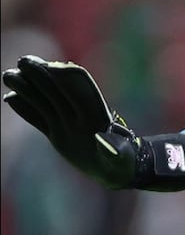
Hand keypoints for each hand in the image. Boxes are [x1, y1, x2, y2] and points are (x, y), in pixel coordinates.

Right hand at [3, 55, 139, 188]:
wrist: (115, 171)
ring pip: (46, 101)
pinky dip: (26, 110)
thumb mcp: (121, 158)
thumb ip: (113, 149)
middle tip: (23, 62)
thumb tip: (103, 140)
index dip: (69, 76)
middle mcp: (81, 116)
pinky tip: (11, 99)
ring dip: (29, 88)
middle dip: (43, 75)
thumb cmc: (123, 164)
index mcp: (97, 114)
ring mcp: (68, 124)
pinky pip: (39, 119)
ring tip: (9, 75)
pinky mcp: (58, 135)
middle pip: (60, 89)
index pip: (82, 87)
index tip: (52, 67)